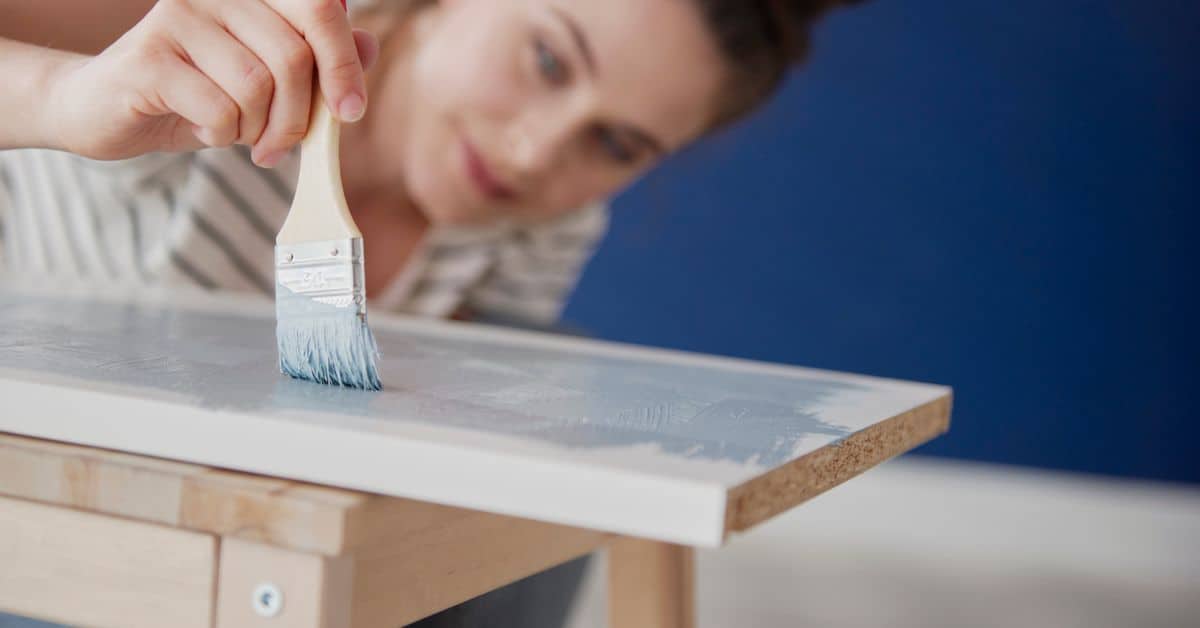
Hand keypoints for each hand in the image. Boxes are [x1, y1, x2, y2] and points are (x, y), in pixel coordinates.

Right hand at [43, 0, 378, 164]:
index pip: (321, 11)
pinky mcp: (149, 57)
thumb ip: (318, 62)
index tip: (351, 112)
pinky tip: (202, 128)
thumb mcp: (267, 83)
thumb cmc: (198, 94)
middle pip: (293, 56)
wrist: (108, 109)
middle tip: (279, 146)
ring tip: (237, 134)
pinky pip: (219, 108)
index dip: (344, 64)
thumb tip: (368, 45)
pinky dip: (221, 133)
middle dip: (298, 118)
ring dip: (256, 129)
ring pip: (257, 86)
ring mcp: (178, 18)